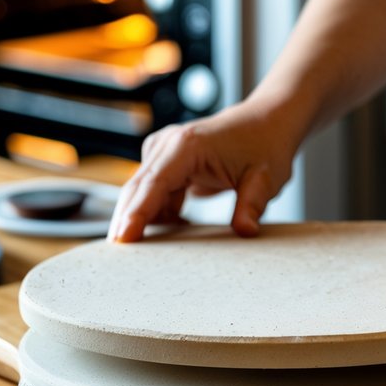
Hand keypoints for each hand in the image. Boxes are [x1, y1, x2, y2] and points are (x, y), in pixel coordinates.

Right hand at [107, 103, 295, 241]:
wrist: (266, 123)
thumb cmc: (265, 146)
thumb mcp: (265, 179)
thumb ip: (253, 205)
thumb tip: (245, 230)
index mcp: (187, 146)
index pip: (154, 184)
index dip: (136, 213)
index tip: (122, 239)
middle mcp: (167, 146)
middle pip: (136, 190)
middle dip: (125, 224)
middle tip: (120, 262)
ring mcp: (163, 153)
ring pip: (141, 194)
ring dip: (140, 222)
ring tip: (144, 256)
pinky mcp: (166, 164)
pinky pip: (153, 195)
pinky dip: (157, 215)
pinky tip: (174, 233)